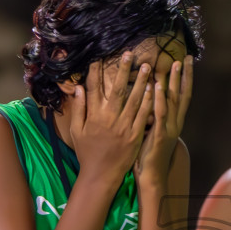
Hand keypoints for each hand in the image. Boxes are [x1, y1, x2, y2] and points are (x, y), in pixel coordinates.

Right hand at [61, 55, 153, 188]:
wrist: (101, 175)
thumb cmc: (87, 153)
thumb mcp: (77, 131)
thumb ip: (78, 109)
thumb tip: (78, 88)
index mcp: (94, 116)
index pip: (94, 88)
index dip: (96, 72)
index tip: (100, 57)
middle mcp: (109, 119)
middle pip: (117, 90)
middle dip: (123, 70)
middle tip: (129, 54)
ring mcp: (124, 127)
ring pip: (134, 100)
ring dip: (140, 82)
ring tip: (147, 66)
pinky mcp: (135, 135)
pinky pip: (143, 115)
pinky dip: (148, 102)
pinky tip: (153, 89)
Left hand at [135, 57, 193, 182]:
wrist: (151, 175)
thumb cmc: (149, 154)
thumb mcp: (153, 131)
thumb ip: (154, 115)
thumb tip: (148, 99)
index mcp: (174, 122)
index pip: (182, 96)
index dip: (185, 80)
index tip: (186, 63)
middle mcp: (176, 123)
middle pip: (183, 95)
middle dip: (185, 76)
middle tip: (186, 58)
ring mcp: (170, 128)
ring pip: (174, 101)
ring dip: (175, 82)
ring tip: (175, 65)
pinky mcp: (160, 134)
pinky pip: (160, 113)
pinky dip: (160, 98)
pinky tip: (159, 86)